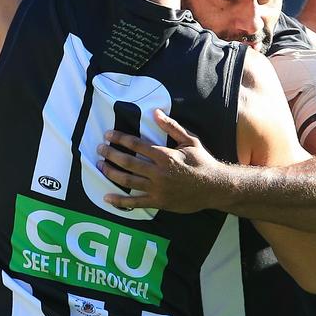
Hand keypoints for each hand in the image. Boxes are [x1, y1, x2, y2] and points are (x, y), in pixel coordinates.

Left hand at [96, 108, 222, 212]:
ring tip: (100, 166)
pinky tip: (107, 197)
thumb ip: (171, 127)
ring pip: (128, 181)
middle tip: (100, 149)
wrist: (215, 187)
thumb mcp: (190, 140)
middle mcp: (159, 173)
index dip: (120, 139)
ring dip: (111, 173)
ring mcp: (158, 189)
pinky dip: (119, 201)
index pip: (136, 144)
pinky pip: (135, 203)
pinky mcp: (159, 203)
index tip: (109, 135)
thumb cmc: (202, 161)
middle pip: (128, 162)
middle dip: (111, 154)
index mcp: (166, 155)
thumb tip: (155, 112)